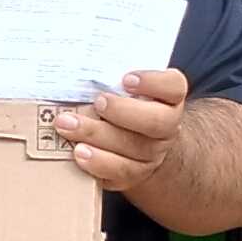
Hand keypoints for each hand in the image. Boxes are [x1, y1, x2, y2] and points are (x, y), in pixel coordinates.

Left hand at [60, 66, 188, 196]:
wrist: (141, 143)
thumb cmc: (126, 105)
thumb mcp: (125, 88)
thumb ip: (112, 78)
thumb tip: (76, 67)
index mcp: (169, 99)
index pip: (173, 87)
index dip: (153, 82)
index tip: (126, 79)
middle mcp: (167, 127)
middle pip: (155, 122)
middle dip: (122, 112)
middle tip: (98, 102)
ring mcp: (153, 153)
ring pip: (133, 148)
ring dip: (97, 136)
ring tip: (68, 126)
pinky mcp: (135, 174)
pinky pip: (120, 172)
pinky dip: (97, 162)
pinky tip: (77, 152)